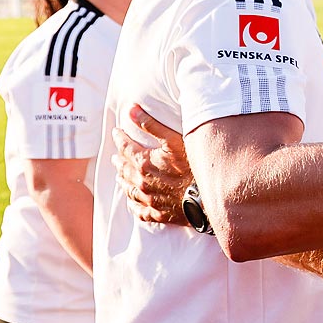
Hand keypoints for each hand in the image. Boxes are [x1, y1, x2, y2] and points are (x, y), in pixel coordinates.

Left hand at [113, 104, 193, 224]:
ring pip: (128, 189)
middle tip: (116, 155)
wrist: (207, 198)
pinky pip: (139, 210)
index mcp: (143, 162)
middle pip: (124, 168)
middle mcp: (141, 181)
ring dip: (123, 180)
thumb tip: (131, 110)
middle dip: (119, 159)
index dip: (120, 137)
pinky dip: (133, 204)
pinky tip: (133, 201)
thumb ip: (151, 124)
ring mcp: (148, 199)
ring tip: (120, 175)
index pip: (125, 147)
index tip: (117, 132)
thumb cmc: (194, 167)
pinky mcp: (158, 213)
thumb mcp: (174, 140)